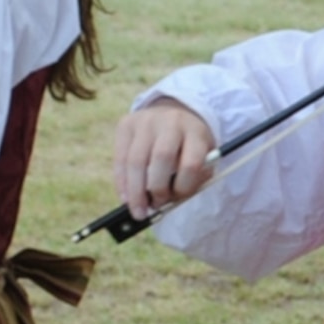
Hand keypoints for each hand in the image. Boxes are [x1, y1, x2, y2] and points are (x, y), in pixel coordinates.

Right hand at [111, 99, 220, 218]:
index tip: (177, 199)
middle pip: (161, 158)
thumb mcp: (204, 157)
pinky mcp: (125, 124)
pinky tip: (125, 197)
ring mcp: (145, 121)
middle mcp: (170, 123)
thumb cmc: (190, 145)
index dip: (183, 187)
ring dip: (135, 190)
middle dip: (156, 188)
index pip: (191, 163)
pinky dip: (122, 181)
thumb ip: (193, 180)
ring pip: (135, 159)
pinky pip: (120, 157)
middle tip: (155, 207)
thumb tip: (166, 204)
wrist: (174, 113)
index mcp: (196, 132)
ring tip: (137, 210)